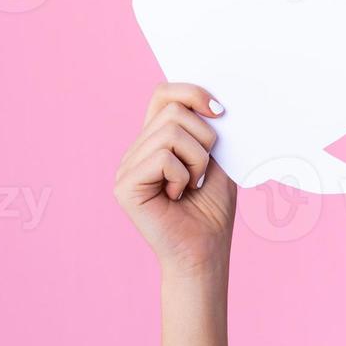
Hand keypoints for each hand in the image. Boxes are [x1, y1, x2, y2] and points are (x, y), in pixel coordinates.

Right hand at [114, 81, 236, 277]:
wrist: (205, 252)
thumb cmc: (212, 212)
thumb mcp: (218, 162)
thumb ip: (209, 131)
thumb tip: (214, 100)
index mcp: (156, 141)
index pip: (164, 94)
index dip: (192, 92)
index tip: (220, 111)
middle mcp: (137, 150)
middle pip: (172, 110)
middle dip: (204, 138)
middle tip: (202, 172)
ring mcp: (127, 167)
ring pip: (170, 133)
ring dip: (196, 161)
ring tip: (191, 186)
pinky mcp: (124, 185)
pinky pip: (162, 157)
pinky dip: (182, 176)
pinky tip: (177, 197)